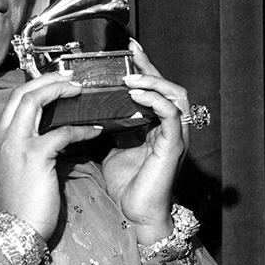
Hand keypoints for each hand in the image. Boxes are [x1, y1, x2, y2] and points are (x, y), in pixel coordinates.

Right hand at [0, 71, 103, 239]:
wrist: (12, 235)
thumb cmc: (18, 213)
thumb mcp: (12, 178)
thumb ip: (21, 157)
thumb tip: (43, 147)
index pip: (12, 105)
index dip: (34, 91)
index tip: (54, 87)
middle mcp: (0, 140)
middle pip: (20, 94)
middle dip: (45, 80)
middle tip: (68, 77)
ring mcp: (15, 146)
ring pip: (33, 101)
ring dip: (58, 90)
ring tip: (79, 89)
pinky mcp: (34, 156)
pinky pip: (61, 132)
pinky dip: (80, 128)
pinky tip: (95, 131)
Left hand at [100, 40, 190, 244]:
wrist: (135, 215)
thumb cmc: (127, 185)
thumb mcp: (112, 147)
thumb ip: (109, 126)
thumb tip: (89, 108)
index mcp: (155, 125)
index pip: (152, 87)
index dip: (142, 66)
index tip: (126, 48)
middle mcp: (169, 127)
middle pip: (167, 84)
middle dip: (149, 65)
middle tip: (131, 51)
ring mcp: (174, 136)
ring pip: (175, 94)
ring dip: (153, 81)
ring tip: (130, 75)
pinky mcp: (173, 147)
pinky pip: (171, 115)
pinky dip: (155, 100)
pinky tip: (137, 94)